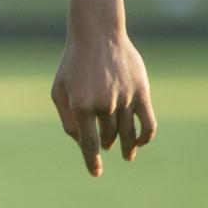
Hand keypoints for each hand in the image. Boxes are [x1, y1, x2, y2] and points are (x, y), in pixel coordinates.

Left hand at [50, 31, 155, 176]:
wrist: (97, 34)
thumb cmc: (73, 63)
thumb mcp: (59, 89)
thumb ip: (67, 118)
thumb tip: (81, 143)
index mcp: (80, 105)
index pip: (89, 144)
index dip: (92, 161)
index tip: (96, 173)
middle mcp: (103, 104)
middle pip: (108, 137)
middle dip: (106, 144)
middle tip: (105, 145)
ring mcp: (124, 99)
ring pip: (127, 134)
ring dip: (126, 146)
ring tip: (126, 154)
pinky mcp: (141, 93)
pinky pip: (148, 124)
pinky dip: (145, 137)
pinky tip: (140, 142)